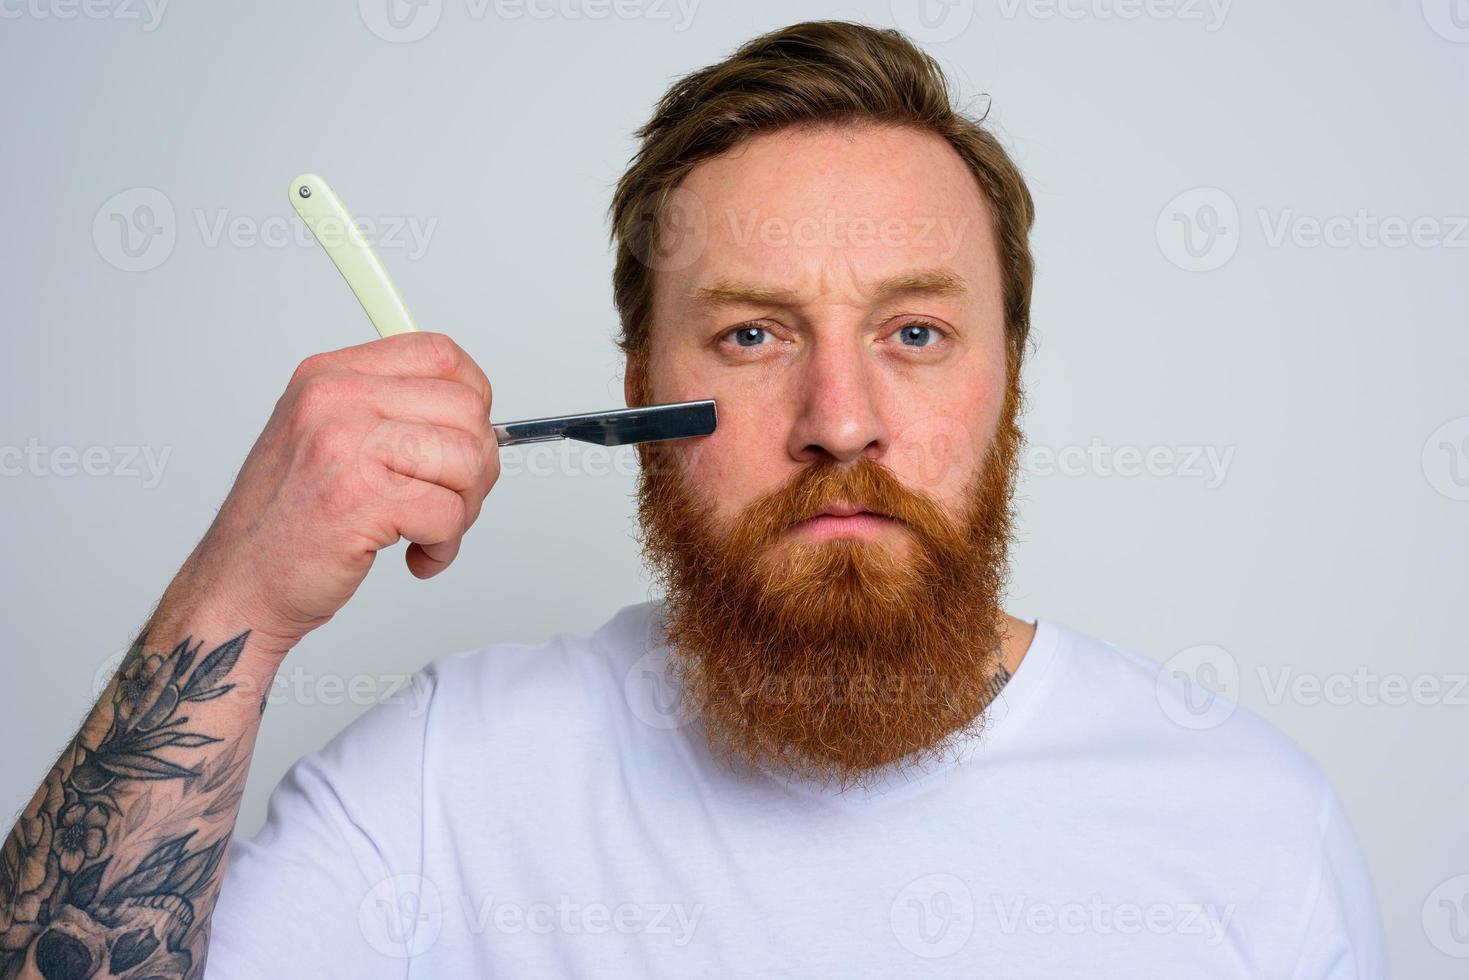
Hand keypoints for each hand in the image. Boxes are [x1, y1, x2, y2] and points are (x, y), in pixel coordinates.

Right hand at [160, 331, 498, 659]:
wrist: (239, 585)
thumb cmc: (287, 524)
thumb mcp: (326, 439)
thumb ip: (391, 414)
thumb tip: (474, 415)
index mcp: (330, 376)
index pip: (438, 354)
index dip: (473, 398)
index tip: (466, 437)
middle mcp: (335, 400)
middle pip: (466, 409)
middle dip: (477, 466)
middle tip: (452, 500)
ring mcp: (345, 445)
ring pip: (467, 460)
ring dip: (464, 509)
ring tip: (430, 531)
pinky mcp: (359, 499)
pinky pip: (449, 514)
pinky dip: (445, 546)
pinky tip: (417, 555)